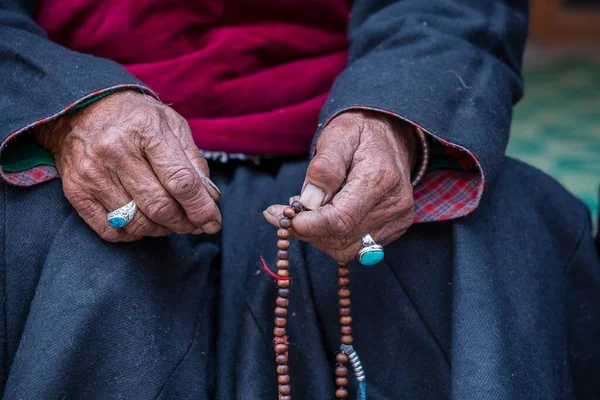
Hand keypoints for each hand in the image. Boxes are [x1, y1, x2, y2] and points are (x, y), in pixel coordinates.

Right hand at [34, 91, 221, 241]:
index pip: (182, 182)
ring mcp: (92, 173)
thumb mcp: (172, 126)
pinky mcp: (76, 190)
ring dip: (161, 230)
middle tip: (194, 225)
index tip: (213, 222)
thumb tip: (209, 200)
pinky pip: (111, 230)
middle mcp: (116, 151)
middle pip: (160, 206)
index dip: (201, 209)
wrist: (81, 107)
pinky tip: (144, 224)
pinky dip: (133, 234)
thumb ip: (194, 162)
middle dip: (185, 223)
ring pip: (137, 223)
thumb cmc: (137, 118)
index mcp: (146, 130)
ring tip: (171, 223)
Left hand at [263, 110, 417, 262]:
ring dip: (317, 237)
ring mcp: (396, 220)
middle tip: (284, 212)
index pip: (341, 219)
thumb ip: (324, 167)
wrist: (389, 136)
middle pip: (342, 238)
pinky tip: (322, 217)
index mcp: (380, 178)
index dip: (307, 225)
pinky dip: (332, 237)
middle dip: (307, 230)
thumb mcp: (337, 136)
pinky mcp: (394, 229)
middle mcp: (394, 204)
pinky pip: (356, 247)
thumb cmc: (360, 133)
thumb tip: (309, 202)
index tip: (282, 215)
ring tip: (304, 212)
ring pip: (347, 249)